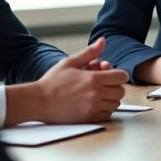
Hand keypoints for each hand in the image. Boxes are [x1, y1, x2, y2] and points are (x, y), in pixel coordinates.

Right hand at [7, 38, 126, 124]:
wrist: (38, 102)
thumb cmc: (52, 81)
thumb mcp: (70, 62)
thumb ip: (89, 53)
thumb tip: (103, 40)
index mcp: (93, 78)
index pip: (122, 77)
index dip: (117, 74)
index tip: (108, 74)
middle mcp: (96, 94)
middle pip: (121, 91)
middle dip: (114, 86)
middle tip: (102, 84)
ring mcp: (93, 108)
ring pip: (115, 104)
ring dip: (110, 98)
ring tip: (96, 94)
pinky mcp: (89, 119)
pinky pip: (107, 115)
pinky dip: (104, 110)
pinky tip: (92, 104)